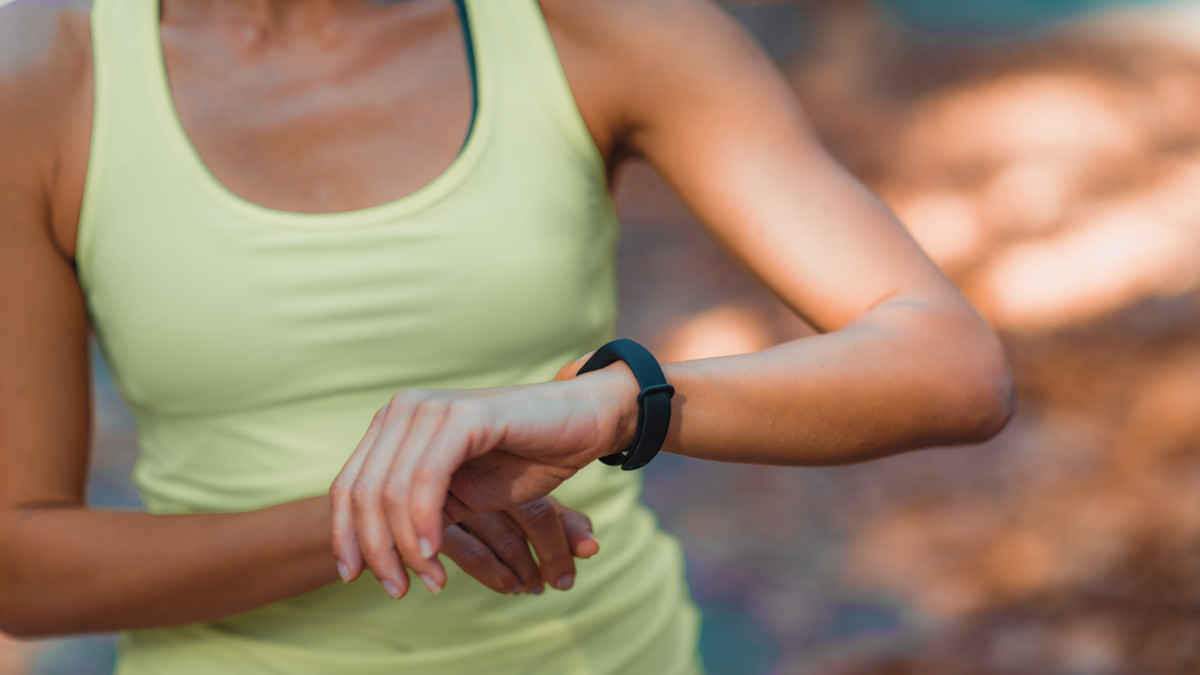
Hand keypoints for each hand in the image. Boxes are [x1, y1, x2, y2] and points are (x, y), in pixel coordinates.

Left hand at [328, 353, 639, 589]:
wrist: (584, 421)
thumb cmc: (527, 457)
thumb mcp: (461, 494)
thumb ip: (419, 514)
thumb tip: (377, 555)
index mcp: (397, 422)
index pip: (350, 485)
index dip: (346, 536)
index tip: (353, 578)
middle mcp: (406, 408)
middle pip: (363, 492)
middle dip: (376, 550)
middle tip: (398, 589)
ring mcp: (433, 408)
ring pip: (391, 490)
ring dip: (405, 547)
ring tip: (429, 581)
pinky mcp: (464, 416)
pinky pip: (427, 479)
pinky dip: (425, 523)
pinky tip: (436, 555)